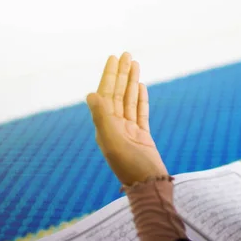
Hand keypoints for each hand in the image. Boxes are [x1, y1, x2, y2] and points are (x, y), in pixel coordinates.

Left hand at [86, 52, 167, 185]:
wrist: (149, 186)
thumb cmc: (131, 168)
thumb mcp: (114, 142)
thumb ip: (103, 118)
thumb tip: (91, 94)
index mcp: (105, 127)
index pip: (106, 94)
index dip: (110, 75)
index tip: (113, 58)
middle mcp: (115, 126)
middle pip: (118, 94)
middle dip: (121, 73)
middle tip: (126, 54)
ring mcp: (129, 131)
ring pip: (129, 100)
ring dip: (132, 82)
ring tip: (135, 64)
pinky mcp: (143, 136)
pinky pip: (140, 112)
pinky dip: (140, 98)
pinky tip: (141, 86)